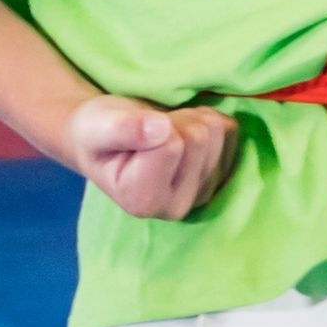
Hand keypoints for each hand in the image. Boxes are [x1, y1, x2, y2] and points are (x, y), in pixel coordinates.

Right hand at [61, 92, 238, 220]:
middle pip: (199, 138)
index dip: (154, 124)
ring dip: (189, 119)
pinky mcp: (221, 177)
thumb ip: (123, 129)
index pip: (173, 144)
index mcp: (142, 201)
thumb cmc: (95, 133)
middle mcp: (176, 207)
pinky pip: (230, 131)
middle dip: (174, 121)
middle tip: (148, 130)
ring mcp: (202, 194)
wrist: (104, 140)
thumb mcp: (96, 126)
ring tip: (162, 132)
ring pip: (217, 132)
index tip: (133, 132)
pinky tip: (180, 134)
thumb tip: (161, 129)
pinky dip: (206, 120)